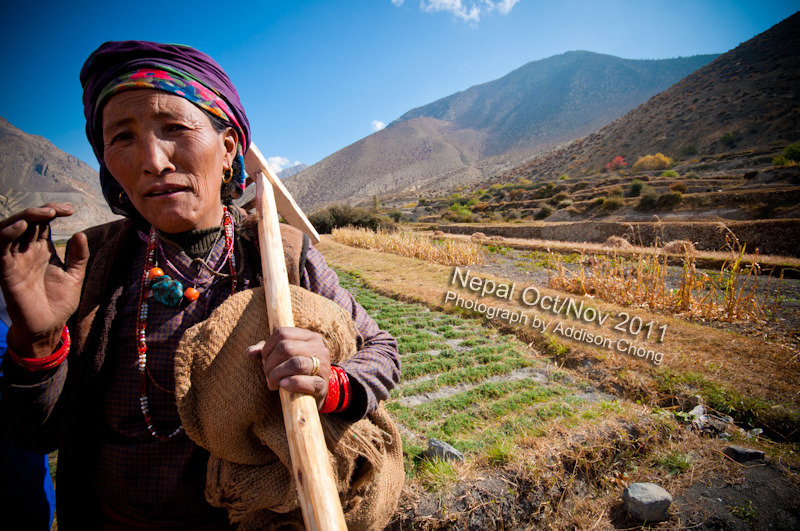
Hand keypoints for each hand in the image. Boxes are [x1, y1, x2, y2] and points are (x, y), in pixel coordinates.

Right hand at [0, 203, 88, 357]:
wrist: (49, 326)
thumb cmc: (60, 302)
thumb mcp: (74, 275)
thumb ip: (79, 256)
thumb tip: (80, 233)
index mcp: (42, 249)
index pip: (43, 222)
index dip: (53, 211)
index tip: (71, 209)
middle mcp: (26, 251)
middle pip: (27, 221)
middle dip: (41, 211)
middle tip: (57, 210)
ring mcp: (15, 259)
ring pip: (10, 229)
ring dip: (25, 217)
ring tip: (43, 213)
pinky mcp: (6, 270)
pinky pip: (1, 248)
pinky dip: (8, 233)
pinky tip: (22, 226)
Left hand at [246, 326, 331, 407]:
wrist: (316, 393)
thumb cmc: (295, 371)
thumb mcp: (282, 358)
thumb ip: (265, 352)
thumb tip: (249, 353)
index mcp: (309, 336)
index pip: (282, 333)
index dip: (267, 346)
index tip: (264, 359)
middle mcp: (318, 348)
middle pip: (286, 347)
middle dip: (270, 363)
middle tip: (267, 374)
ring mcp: (322, 366)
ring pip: (295, 363)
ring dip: (277, 374)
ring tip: (272, 383)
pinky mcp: (322, 384)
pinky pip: (305, 382)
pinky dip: (290, 384)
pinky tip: (282, 386)